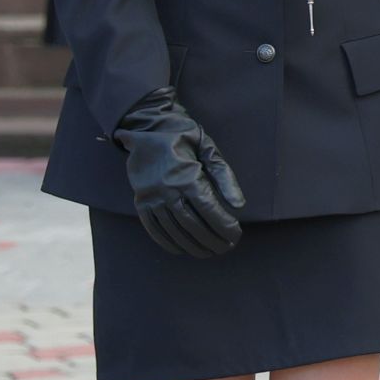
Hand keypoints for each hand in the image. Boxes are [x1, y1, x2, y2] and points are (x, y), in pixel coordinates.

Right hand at [113, 87, 244, 257]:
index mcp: (188, 175)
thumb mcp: (209, 148)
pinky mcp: (140, 200)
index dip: (223, 225)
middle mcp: (168, 189)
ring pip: (173, 229)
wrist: (147, 127)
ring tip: (207, 252)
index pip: (209, 209)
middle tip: (225, 248)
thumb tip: (239, 204)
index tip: (236, 235)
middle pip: (192, 223)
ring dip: (192, 245)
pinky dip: (167, 242)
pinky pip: (153, 227)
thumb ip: (225, 176)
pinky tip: (180, 249)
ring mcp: (152, 196)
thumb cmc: (184, 136)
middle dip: (211, 239)